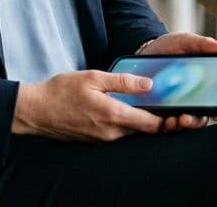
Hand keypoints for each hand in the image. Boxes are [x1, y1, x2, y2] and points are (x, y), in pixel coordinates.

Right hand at [12, 70, 161, 142]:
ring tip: (152, 104)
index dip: (169, 120)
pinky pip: (119, 132)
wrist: (36, 111)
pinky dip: (127, 122)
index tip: (180, 111)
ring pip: (132, 131)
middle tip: (172, 107)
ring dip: (143, 120)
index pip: (151, 124)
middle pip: (145, 130)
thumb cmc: (61, 91)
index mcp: (113, 115)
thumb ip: (123, 81)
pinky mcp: (96, 139)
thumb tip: (149, 85)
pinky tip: (128, 108)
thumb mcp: (93, 77)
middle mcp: (111, 132)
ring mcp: (103, 138)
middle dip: (160, 120)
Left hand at [138, 32, 216, 132]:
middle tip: (187, 117)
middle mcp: (191, 99)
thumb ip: (202, 44)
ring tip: (174, 120)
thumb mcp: (184, 42)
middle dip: (195, 121)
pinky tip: (163, 120)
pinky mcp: (158, 111)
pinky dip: (165, 125)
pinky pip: (164, 124)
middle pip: (200, 117)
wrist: (143, 51)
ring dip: (181, 125)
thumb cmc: (167, 48)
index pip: (216, 102)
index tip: (215, 112)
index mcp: (202, 84)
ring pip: (183, 123)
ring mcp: (174, 106)